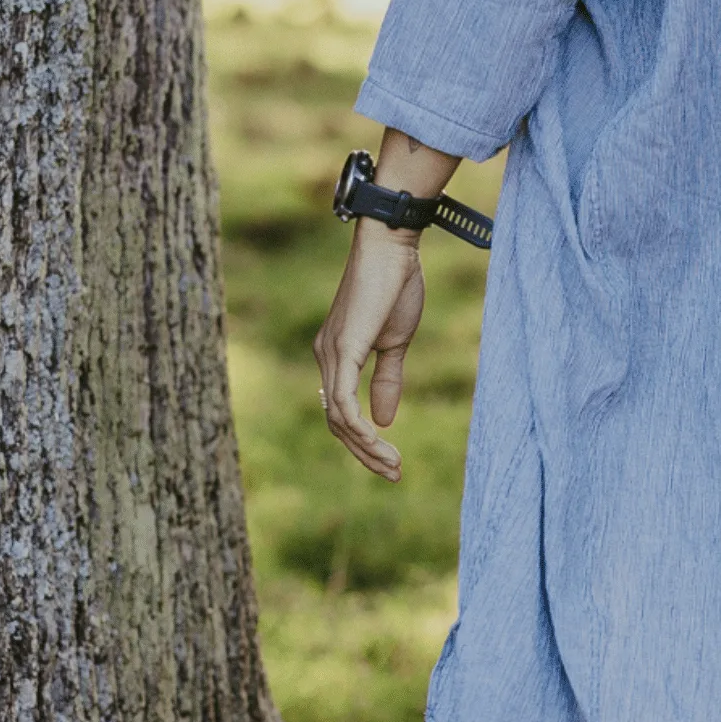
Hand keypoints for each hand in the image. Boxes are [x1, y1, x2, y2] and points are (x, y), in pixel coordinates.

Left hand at [314, 223, 425, 479]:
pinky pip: (343, 403)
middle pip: (336, 423)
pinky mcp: (342, 350)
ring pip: (338, 419)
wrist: (391, 248)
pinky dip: (357, 428)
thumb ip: (387, 380)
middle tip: (393, 473)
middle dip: (364, 453)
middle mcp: (325, 358)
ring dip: (366, 448)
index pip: (341, 412)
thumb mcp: (395, 342)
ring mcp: (330, 355)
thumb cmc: (394, 286)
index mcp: (336, 355)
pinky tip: (377, 441)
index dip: (363, 441)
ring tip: (393, 465)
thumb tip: (384, 420)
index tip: (391, 461)